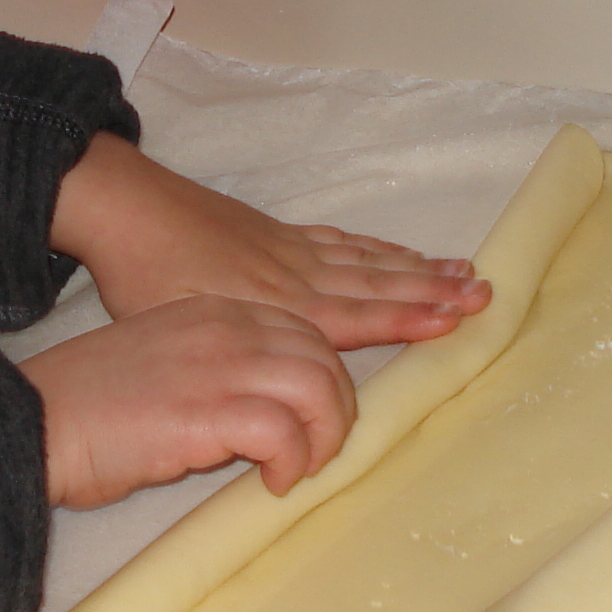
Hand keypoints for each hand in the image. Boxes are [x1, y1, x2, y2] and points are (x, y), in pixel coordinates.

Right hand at [18, 295, 355, 505]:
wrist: (34, 421)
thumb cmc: (88, 406)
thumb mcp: (164, 362)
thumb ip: (215, 370)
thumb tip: (260, 414)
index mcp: (215, 311)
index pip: (303, 332)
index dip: (322, 380)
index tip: (309, 424)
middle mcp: (226, 327)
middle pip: (323, 357)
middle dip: (334, 412)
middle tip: (312, 456)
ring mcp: (220, 364)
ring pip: (319, 387)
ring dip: (322, 438)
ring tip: (294, 472)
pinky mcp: (208, 410)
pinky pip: (285, 431)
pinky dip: (291, 462)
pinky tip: (270, 484)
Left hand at [49, 134, 490, 349]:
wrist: (126, 209)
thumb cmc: (145, 277)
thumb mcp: (186, 327)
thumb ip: (235, 360)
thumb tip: (267, 402)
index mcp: (280, 307)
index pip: (359, 317)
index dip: (408, 320)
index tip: (456, 320)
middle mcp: (296, 277)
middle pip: (377, 285)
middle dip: (433, 291)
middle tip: (485, 293)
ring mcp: (289, 251)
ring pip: (366, 261)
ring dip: (415, 268)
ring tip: (462, 270)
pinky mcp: (275, 233)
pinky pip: (339, 240)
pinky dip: (374, 247)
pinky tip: (394, 251)